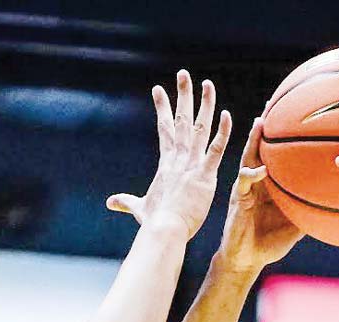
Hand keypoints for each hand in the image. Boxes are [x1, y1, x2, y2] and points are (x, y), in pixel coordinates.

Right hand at [107, 70, 232, 236]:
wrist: (162, 231)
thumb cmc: (154, 223)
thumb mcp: (139, 208)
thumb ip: (126, 202)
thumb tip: (110, 202)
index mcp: (166, 163)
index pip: (164, 129)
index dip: (162, 108)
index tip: (158, 88)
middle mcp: (177, 158)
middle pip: (180, 120)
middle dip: (182, 96)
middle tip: (184, 74)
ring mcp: (190, 165)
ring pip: (200, 128)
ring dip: (205, 105)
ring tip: (207, 83)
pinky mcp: (204, 176)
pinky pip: (215, 150)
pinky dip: (222, 132)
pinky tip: (227, 114)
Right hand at [213, 116, 303, 273]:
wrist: (247, 259)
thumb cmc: (270, 242)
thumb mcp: (298, 225)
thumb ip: (313, 212)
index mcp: (271, 183)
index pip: (278, 152)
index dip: (284, 134)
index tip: (298, 112)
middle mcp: (257, 180)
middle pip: (262, 146)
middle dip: (267, 124)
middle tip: (276, 101)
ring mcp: (246, 187)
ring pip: (249, 157)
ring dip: (253, 140)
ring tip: (260, 122)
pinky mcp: (238, 199)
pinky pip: (243, 182)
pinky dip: (251, 175)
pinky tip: (260, 169)